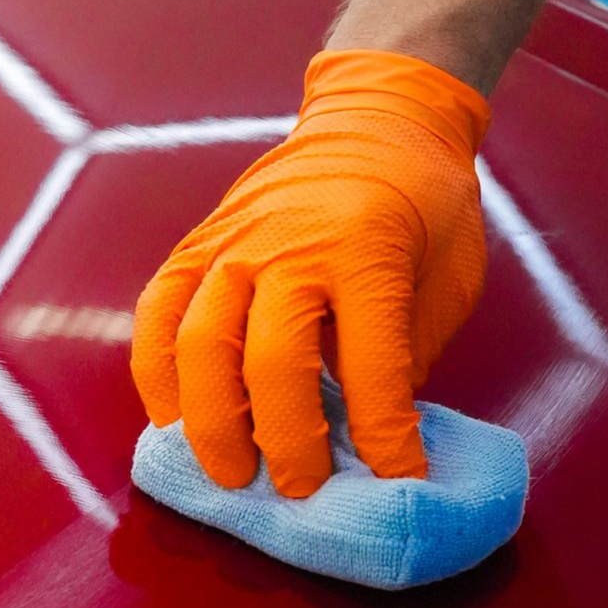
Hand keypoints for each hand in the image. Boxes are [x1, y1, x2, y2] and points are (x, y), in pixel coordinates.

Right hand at [131, 49, 490, 497]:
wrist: (381, 118)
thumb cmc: (427, 199)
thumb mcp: (451, 268)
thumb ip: (410, 346)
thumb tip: (372, 432)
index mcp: (368, 247)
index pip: (372, 361)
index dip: (384, 432)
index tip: (397, 478)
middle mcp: (292, 243)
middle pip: (271, 360)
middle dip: (286, 441)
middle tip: (302, 489)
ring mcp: (235, 240)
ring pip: (199, 344)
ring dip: (209, 423)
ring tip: (231, 475)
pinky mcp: (200, 242)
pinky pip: (158, 314)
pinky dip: (156, 374)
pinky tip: (173, 419)